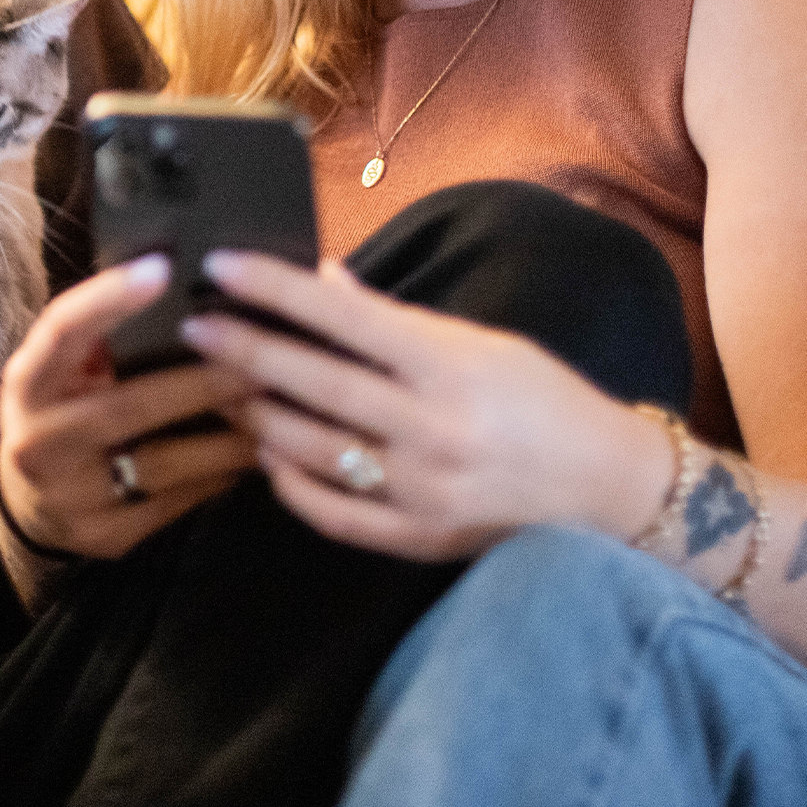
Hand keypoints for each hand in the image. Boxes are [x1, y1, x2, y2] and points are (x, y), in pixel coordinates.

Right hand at [0, 256, 260, 564]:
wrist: (29, 505)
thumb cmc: (63, 410)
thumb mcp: (63, 370)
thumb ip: (103, 334)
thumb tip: (175, 274)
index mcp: (30, 382)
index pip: (63, 330)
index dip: (109, 298)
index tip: (163, 267)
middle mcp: (41, 440)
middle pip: (129, 406)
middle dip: (202, 382)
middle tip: (261, 360)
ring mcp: (72, 495)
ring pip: (164, 463)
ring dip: (228, 436)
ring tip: (278, 410)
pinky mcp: (107, 536)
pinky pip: (177, 502)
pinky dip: (221, 475)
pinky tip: (257, 455)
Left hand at [181, 251, 641, 561]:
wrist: (613, 493)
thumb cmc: (545, 403)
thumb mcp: (481, 343)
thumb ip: (394, 319)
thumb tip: (323, 278)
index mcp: (450, 366)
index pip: (344, 317)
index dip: (276, 290)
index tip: (221, 267)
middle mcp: (432, 428)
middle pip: (315, 383)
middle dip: (244, 350)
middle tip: (194, 327)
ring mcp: (422, 491)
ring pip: (311, 449)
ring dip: (256, 415)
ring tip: (219, 386)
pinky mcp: (418, 540)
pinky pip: (332, 513)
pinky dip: (289, 483)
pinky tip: (264, 454)